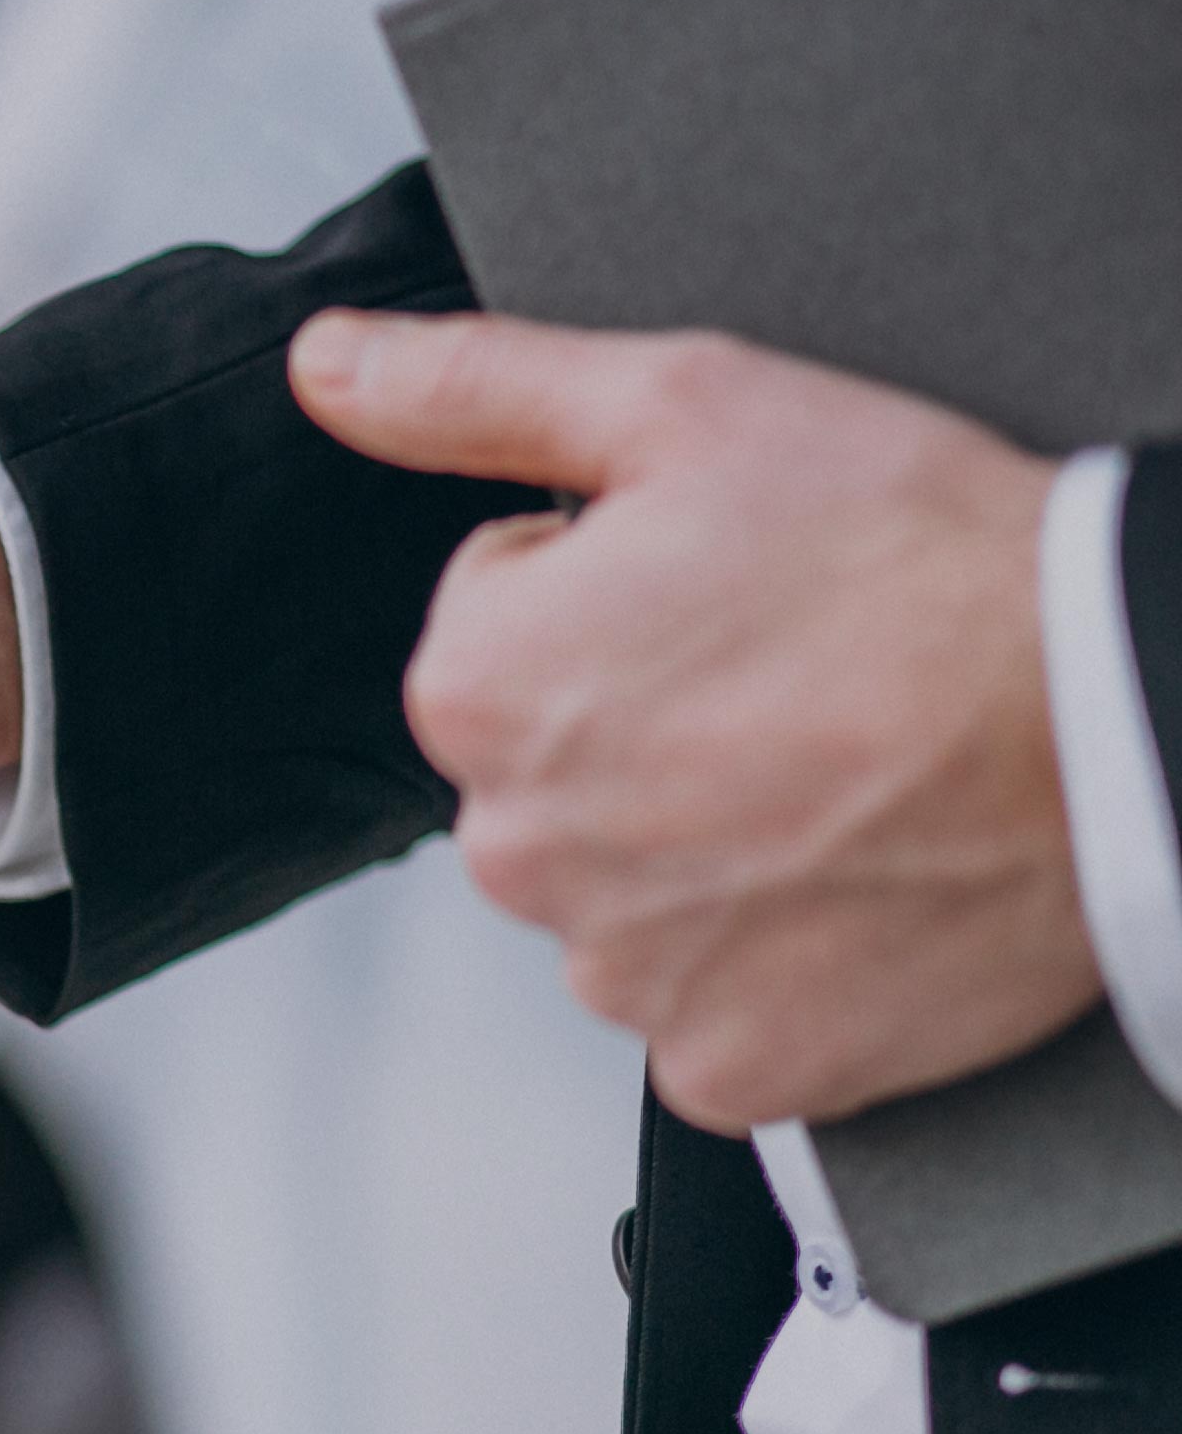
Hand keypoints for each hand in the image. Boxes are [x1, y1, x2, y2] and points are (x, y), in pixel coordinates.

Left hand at [295, 310, 1088, 1128]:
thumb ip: (473, 391)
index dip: (614, 587)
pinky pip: (710, 1005)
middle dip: (642, 722)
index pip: (495, 625)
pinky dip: (773, 956)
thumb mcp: (685, 405)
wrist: (1114, 715)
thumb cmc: (919, 556)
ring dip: (705, 841)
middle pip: (549, 768)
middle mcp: (515, 849)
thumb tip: (329, 367)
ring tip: (836, 773)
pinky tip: (851, 877)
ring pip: (628, 888)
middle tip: (792, 679)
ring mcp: (620, 972)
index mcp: (473, 692)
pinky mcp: (724, 1067)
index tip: (723, 588)